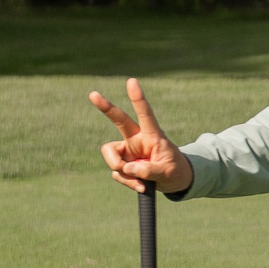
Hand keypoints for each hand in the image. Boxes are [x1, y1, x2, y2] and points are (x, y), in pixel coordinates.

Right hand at [90, 78, 190, 193]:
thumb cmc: (175, 171)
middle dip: (106, 108)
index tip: (132, 81)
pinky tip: (141, 186)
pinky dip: (127, 181)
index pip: (145, 114)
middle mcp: (136, 139)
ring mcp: (127, 151)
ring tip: (141, 181)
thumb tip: (128, 168)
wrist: (174, 182)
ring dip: (122, 171)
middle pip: (119, 120)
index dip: (138, 99)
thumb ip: (149, 170)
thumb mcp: (168, 172)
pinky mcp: (122, 163)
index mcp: (152, 135)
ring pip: (112, 157)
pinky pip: (117, 173)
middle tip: (93, 94)